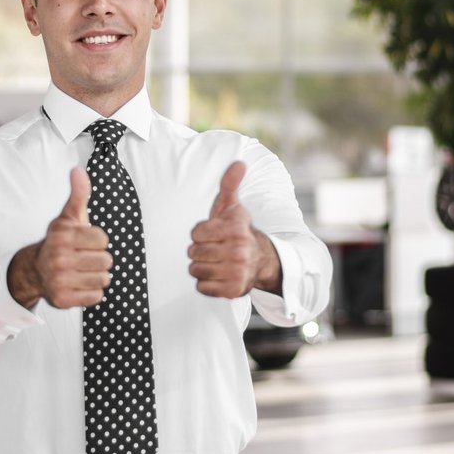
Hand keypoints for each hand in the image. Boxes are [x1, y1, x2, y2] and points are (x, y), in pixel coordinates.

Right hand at [8, 169, 112, 308]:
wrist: (35, 270)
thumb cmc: (60, 242)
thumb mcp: (68, 217)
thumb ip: (78, 195)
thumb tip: (78, 170)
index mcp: (62, 236)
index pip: (103, 240)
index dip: (98, 241)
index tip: (86, 242)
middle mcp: (58, 258)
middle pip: (106, 261)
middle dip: (99, 259)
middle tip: (84, 258)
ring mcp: (59, 280)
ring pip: (103, 280)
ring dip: (97, 276)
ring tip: (83, 271)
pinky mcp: (62, 300)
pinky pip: (96, 297)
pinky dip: (92, 293)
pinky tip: (79, 285)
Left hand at [188, 161, 281, 297]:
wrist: (260, 260)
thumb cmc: (237, 231)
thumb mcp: (232, 207)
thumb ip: (230, 184)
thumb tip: (239, 163)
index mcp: (236, 229)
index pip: (195, 233)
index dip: (199, 234)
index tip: (212, 234)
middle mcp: (239, 251)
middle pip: (193, 253)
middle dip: (199, 251)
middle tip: (214, 249)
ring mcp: (237, 272)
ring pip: (195, 271)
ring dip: (200, 267)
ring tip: (215, 262)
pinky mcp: (233, 290)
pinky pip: (201, 288)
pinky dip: (205, 284)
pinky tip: (217, 275)